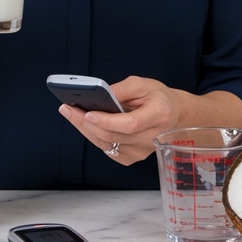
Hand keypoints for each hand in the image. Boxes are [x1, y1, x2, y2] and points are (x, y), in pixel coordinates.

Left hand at [58, 76, 182, 165]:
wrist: (174, 116)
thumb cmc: (158, 98)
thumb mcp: (143, 84)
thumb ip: (121, 89)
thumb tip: (98, 94)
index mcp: (158, 116)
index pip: (129, 124)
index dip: (107, 120)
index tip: (88, 112)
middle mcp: (151, 138)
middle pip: (113, 136)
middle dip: (86, 122)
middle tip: (67, 108)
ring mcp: (142, 152)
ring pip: (106, 144)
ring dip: (85, 129)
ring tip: (70, 113)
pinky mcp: (132, 158)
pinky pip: (107, 149)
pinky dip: (94, 136)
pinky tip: (85, 124)